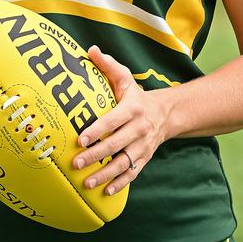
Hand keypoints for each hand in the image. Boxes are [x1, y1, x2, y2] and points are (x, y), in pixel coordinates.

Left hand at [71, 46, 167, 195]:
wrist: (166, 114)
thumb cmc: (137, 96)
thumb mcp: (125, 78)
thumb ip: (108, 65)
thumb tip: (90, 50)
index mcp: (132, 109)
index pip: (113, 121)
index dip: (97, 130)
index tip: (80, 139)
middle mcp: (139, 129)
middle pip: (116, 144)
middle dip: (95, 155)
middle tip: (76, 162)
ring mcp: (142, 146)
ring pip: (124, 163)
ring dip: (105, 174)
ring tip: (87, 181)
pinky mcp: (144, 158)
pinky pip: (132, 174)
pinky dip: (120, 184)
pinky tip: (105, 192)